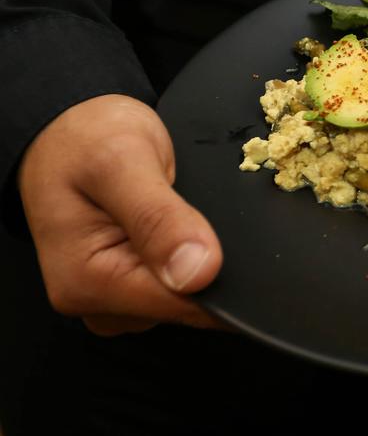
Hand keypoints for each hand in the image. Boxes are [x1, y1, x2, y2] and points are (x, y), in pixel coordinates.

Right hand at [18, 94, 223, 335]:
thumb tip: (198, 272)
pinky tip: (181, 224)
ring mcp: (113, 296)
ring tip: (184, 210)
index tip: (235, 241)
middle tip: (200, 208)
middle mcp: (96, 302)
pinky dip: (190, 254)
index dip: (219, 278)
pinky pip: (177, 282)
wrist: (64, 129)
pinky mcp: (129, 284)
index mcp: (87, 282)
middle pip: (185, 305)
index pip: (179, 306)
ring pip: (186, 295)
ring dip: (201, 256)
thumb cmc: (85, 138)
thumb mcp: (122, 161)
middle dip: (209, 263)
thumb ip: (158, 217)